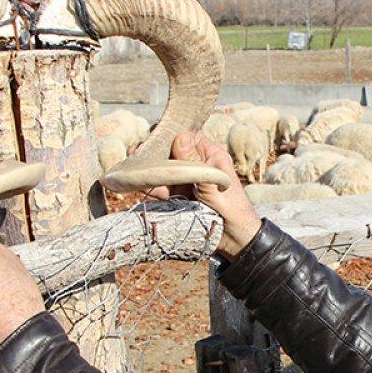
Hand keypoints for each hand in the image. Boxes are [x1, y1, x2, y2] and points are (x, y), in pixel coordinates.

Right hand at [143, 131, 261, 259]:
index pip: (186, 136)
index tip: (153, 136)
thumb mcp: (212, 182)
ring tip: (138, 171)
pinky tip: (143, 186)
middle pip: (170, 152)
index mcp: (210, 154)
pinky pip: (160, 188)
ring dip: (151, 172)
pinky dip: (151, 188)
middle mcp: (195, 164)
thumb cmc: (232, 208)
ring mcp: (185, 180)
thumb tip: (180, 136)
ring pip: (162, 170)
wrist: (234, 239)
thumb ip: (194, 162)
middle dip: (154, 153)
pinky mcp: (177, 196)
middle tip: (138, 153)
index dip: (169, 133)